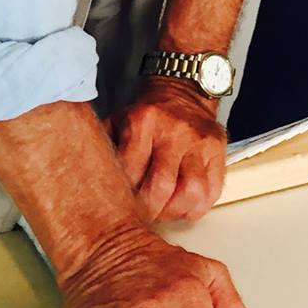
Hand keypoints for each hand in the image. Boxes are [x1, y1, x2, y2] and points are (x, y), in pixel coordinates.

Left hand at [116, 78, 227, 223]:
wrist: (183, 91)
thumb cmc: (148, 113)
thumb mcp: (119, 120)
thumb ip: (106, 148)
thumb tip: (90, 183)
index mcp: (143, 121)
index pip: (131, 172)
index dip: (124, 196)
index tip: (120, 204)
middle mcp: (174, 131)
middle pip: (161, 187)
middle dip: (149, 211)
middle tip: (142, 215)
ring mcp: (199, 142)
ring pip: (192, 192)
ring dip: (175, 212)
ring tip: (164, 212)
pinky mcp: (218, 150)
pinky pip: (213, 190)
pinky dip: (198, 207)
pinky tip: (184, 206)